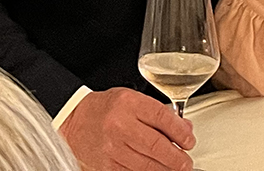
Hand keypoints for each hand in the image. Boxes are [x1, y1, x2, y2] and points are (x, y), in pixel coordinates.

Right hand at [61, 88, 194, 170]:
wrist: (74, 120)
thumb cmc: (107, 109)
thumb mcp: (133, 100)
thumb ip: (160, 113)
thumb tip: (185, 129)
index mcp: (128, 104)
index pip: (162, 118)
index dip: (180, 133)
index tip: (189, 141)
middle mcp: (119, 126)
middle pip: (156, 145)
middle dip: (177, 157)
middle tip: (186, 162)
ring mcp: (112, 148)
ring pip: (146, 165)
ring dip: (166, 169)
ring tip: (176, 168)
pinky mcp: (107, 166)